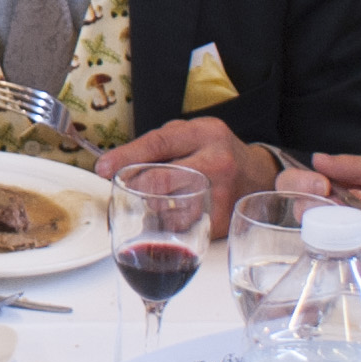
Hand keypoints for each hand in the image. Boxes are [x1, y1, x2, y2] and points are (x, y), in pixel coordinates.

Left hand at [100, 117, 275, 222]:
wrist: (257, 175)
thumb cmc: (216, 152)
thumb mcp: (192, 134)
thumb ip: (159, 145)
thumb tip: (114, 164)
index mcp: (204, 134)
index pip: (158, 144)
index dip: (126, 156)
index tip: (102, 167)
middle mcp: (215, 163)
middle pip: (159, 180)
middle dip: (133, 187)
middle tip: (123, 189)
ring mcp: (220, 194)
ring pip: (165, 208)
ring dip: (148, 208)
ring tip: (150, 200)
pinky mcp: (219, 221)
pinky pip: (178, 227)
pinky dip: (165, 223)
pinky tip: (168, 213)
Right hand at [281, 155, 360, 265]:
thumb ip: (353, 165)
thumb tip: (319, 159)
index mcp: (330, 185)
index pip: (297, 180)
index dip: (300, 180)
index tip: (321, 183)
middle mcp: (326, 210)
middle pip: (296, 205)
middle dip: (311, 201)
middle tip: (336, 200)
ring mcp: (333, 235)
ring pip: (310, 230)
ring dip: (333, 221)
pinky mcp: (344, 256)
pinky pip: (331, 252)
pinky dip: (346, 242)